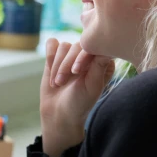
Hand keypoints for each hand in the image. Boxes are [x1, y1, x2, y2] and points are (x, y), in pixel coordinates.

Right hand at [40, 39, 114, 156]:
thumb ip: (99, 65)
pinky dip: (49, 57)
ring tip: (57, 83)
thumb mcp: (92, 86)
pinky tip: (51, 72)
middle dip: (66, 65)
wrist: (59, 112)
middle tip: (61, 82)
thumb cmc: (79, 103)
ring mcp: (71, 54)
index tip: (75, 72)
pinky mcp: (56, 55)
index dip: (82, 57)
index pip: (93, 46)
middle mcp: (87, 55)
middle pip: (76, 46)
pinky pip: (51, 43)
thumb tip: (106, 48)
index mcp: (102, 62)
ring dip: (57, 66)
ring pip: (62, 46)